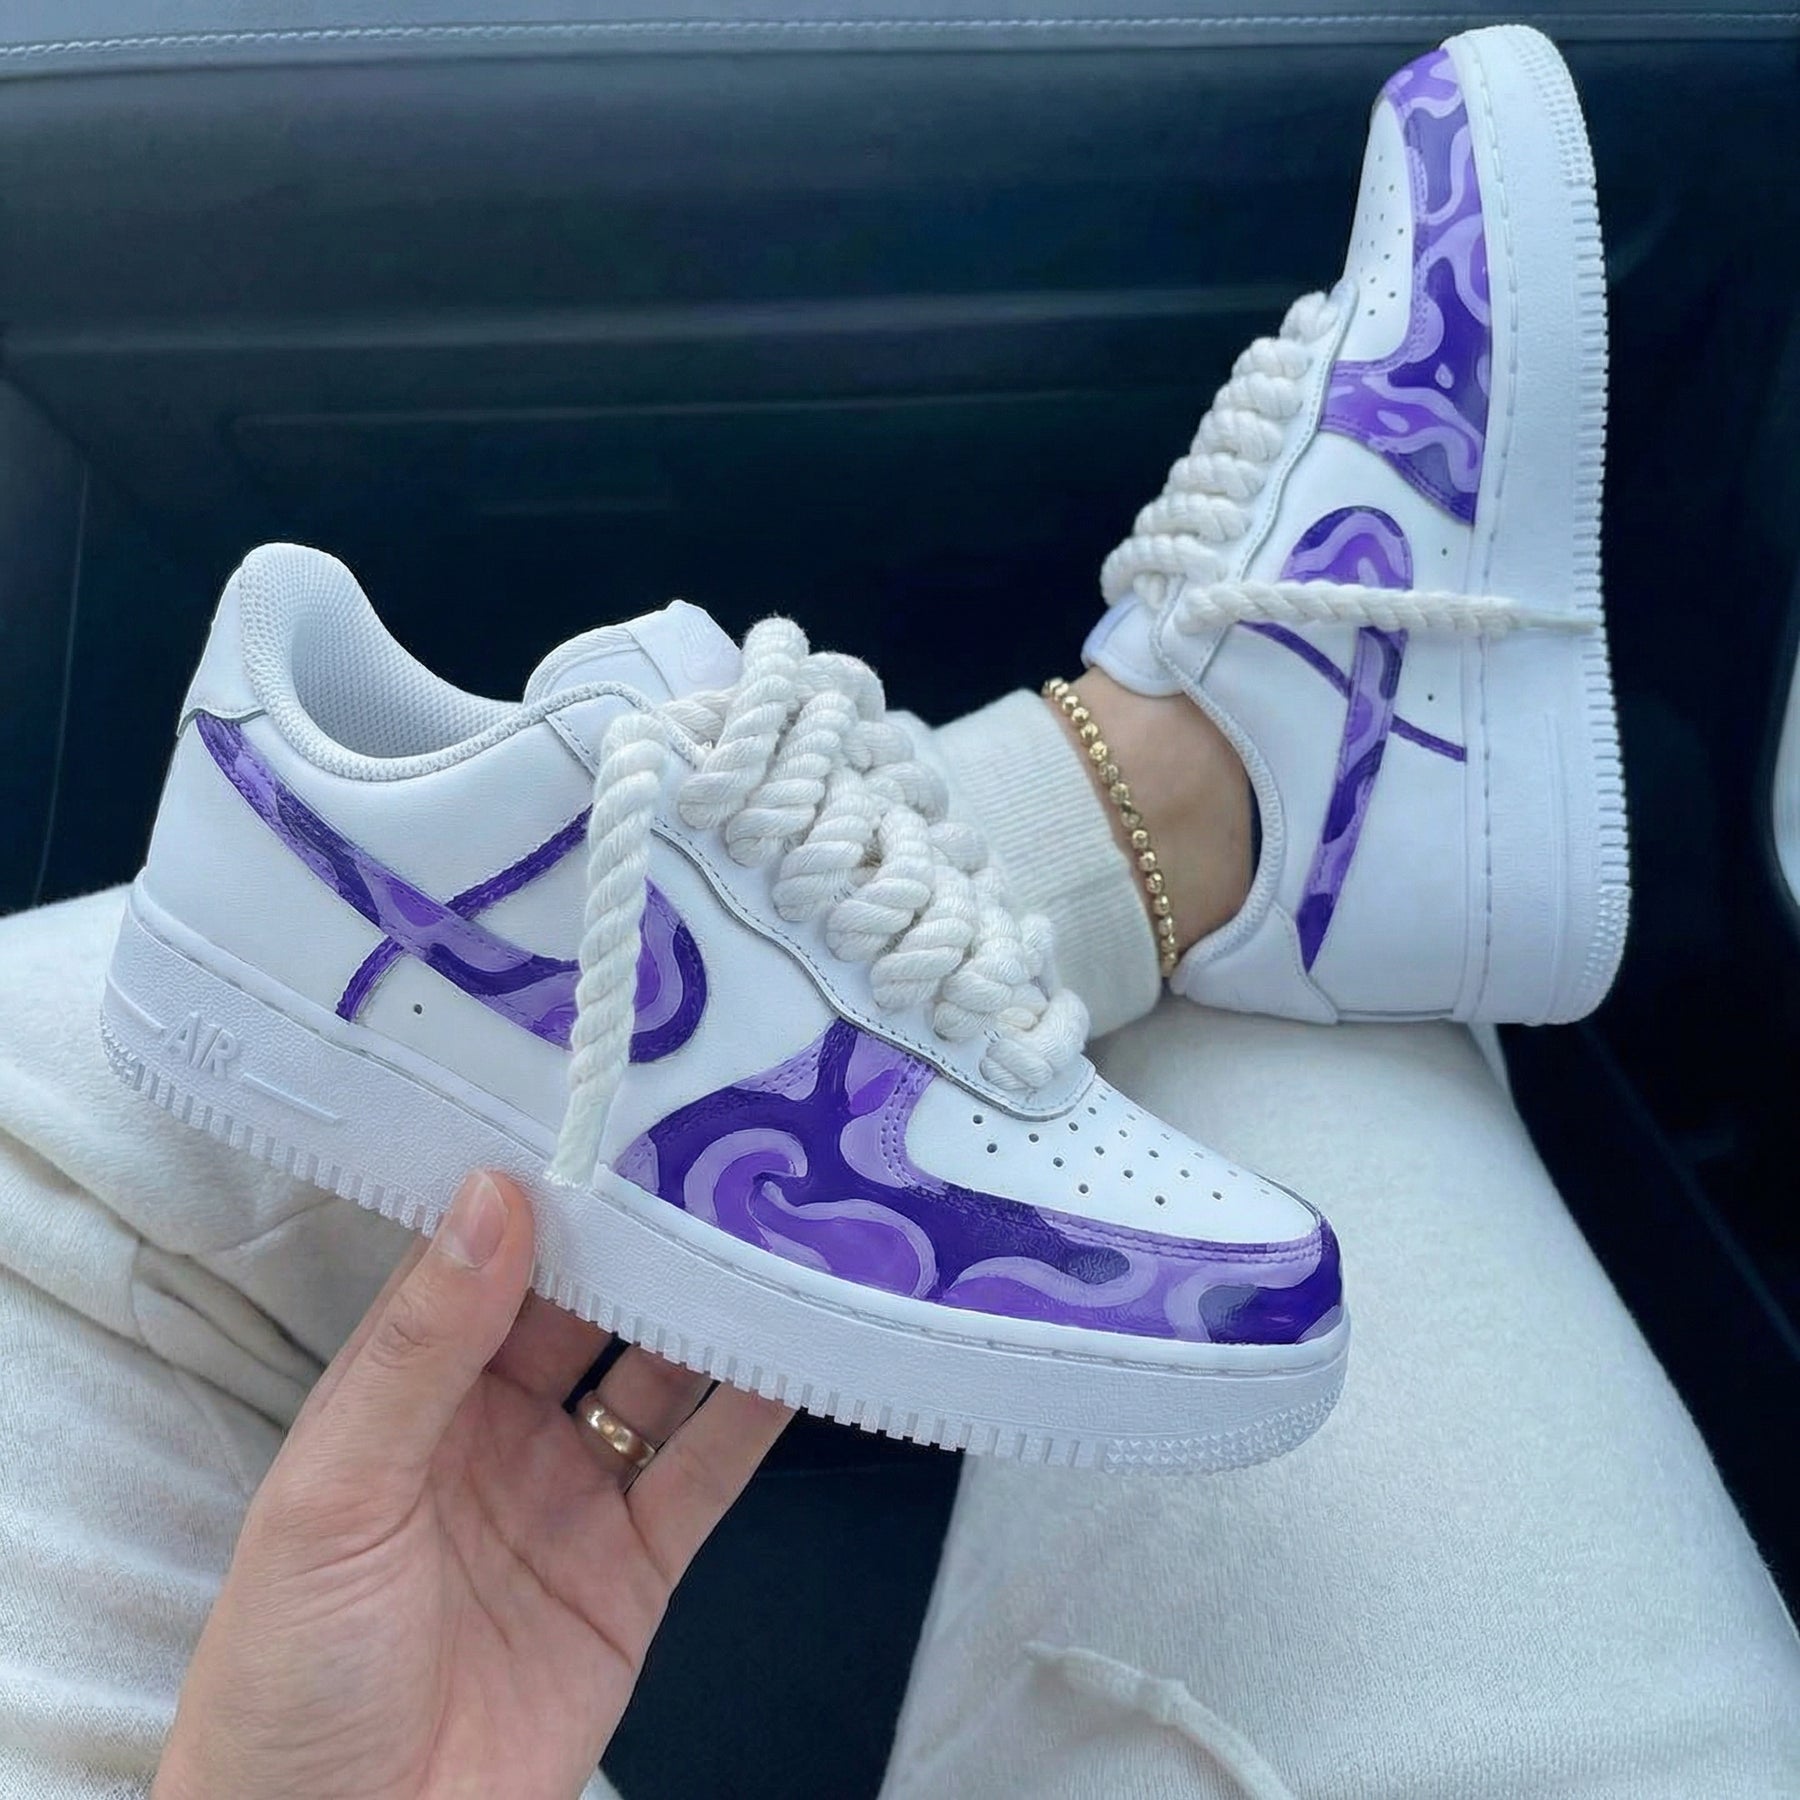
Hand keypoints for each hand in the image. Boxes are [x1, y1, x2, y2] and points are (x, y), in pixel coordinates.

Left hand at [154, 1170, 790, 1799]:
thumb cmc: (287, 1679)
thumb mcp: (335, 1493)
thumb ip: (422, 1346)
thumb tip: (489, 1199)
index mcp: (405, 1396)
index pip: (484, 1261)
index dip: (542, 1190)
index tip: (605, 1116)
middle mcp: (492, 1431)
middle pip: (587, 1309)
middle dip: (645, 1239)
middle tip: (718, 1156)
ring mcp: (569, 1498)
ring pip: (658, 1377)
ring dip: (713, 1311)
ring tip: (777, 1232)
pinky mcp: (633, 1571)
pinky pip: (705, 1473)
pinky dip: (757, 1414)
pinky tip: (795, 1350)